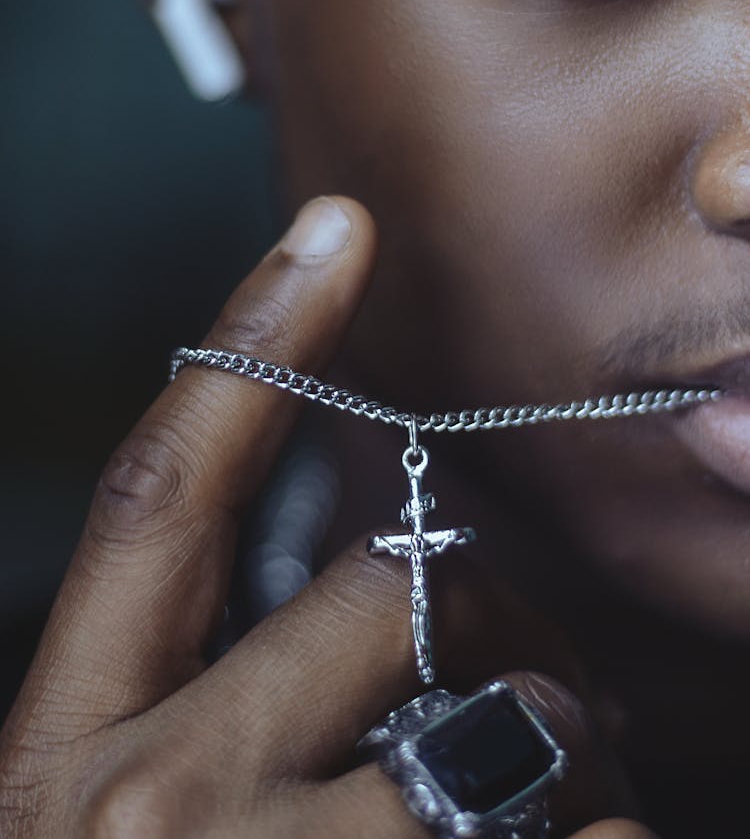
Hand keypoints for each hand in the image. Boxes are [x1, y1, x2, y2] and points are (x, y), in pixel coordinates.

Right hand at [0, 196, 659, 836]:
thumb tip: (393, 581)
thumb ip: (223, 698)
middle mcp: (141, 812)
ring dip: (563, 762)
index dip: (247, 345)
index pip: (160, 492)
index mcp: (60, 754)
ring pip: (510, 730)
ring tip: (542, 813)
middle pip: (382, 592)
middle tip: (530, 682)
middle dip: (485, 617)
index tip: (331, 232)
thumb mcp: (128, 833)